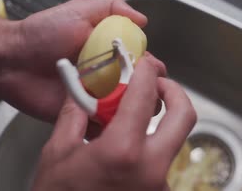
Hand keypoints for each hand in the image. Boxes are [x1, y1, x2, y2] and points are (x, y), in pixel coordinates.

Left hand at [0, 0, 146, 121]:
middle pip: (139, 89)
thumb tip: (142, 19)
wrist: (10, 59)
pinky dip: (109, 128)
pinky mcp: (80, 117)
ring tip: (123, 107)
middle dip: (146, 92)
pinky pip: (102, 127)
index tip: (151, 69)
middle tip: (138, 91)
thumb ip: (111, 7)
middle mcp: (105, 76)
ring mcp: (94, 98)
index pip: (142, 63)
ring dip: (130, 110)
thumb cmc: (41, 33)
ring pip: (125, 110)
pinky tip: (110, 123)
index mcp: (109, 51)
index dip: (150, 68)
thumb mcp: (78, 10)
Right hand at [31, 55, 196, 190]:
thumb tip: (83, 91)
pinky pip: (162, 164)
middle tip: (157, 84)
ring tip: (135, 118)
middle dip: (174, 92)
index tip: (142, 63)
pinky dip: (150, 148)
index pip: (145, 96)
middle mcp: (151, 169)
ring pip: (174, 142)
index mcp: (123, 151)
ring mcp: (159, 187)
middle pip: (184, 116)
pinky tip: (128, 150)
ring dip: (161, 123)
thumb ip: (75, 115)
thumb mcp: (57, 153)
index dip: (145, 72)